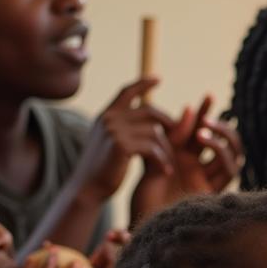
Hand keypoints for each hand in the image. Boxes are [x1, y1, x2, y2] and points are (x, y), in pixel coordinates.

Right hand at [73, 78, 176, 202]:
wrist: (87, 189)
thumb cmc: (102, 171)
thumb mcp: (110, 144)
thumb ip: (124, 130)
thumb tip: (149, 124)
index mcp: (106, 115)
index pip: (127, 91)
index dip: (143, 83)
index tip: (158, 78)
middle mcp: (109, 118)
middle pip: (149, 111)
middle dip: (168, 122)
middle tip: (179, 136)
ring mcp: (114, 130)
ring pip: (154, 132)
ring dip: (165, 149)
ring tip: (168, 163)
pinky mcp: (121, 145)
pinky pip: (152, 147)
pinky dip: (161, 160)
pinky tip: (165, 171)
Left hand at [131, 96, 242, 221]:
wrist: (144, 230)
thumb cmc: (141, 200)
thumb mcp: (152, 161)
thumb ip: (167, 139)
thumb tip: (186, 110)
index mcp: (183, 163)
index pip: (200, 134)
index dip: (204, 115)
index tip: (204, 97)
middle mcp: (199, 172)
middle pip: (221, 142)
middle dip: (219, 121)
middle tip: (210, 101)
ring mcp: (208, 183)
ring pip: (232, 154)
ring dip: (223, 136)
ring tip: (204, 127)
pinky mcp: (213, 194)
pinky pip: (229, 169)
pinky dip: (221, 151)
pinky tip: (203, 140)